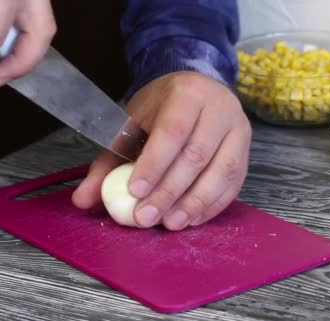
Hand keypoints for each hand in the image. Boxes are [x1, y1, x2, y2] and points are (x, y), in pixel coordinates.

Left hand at [72, 71, 251, 230]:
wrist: (197, 89)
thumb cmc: (160, 109)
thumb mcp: (131, 125)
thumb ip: (107, 162)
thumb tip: (83, 200)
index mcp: (188, 93)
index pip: (172, 131)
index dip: (154, 164)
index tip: (135, 192)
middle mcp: (220, 108)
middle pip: (198, 155)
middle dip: (170, 191)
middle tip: (146, 217)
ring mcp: (239, 130)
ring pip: (223, 171)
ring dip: (195, 203)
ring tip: (170, 224)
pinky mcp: (247, 151)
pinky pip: (234, 183)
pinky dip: (212, 205)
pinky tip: (191, 219)